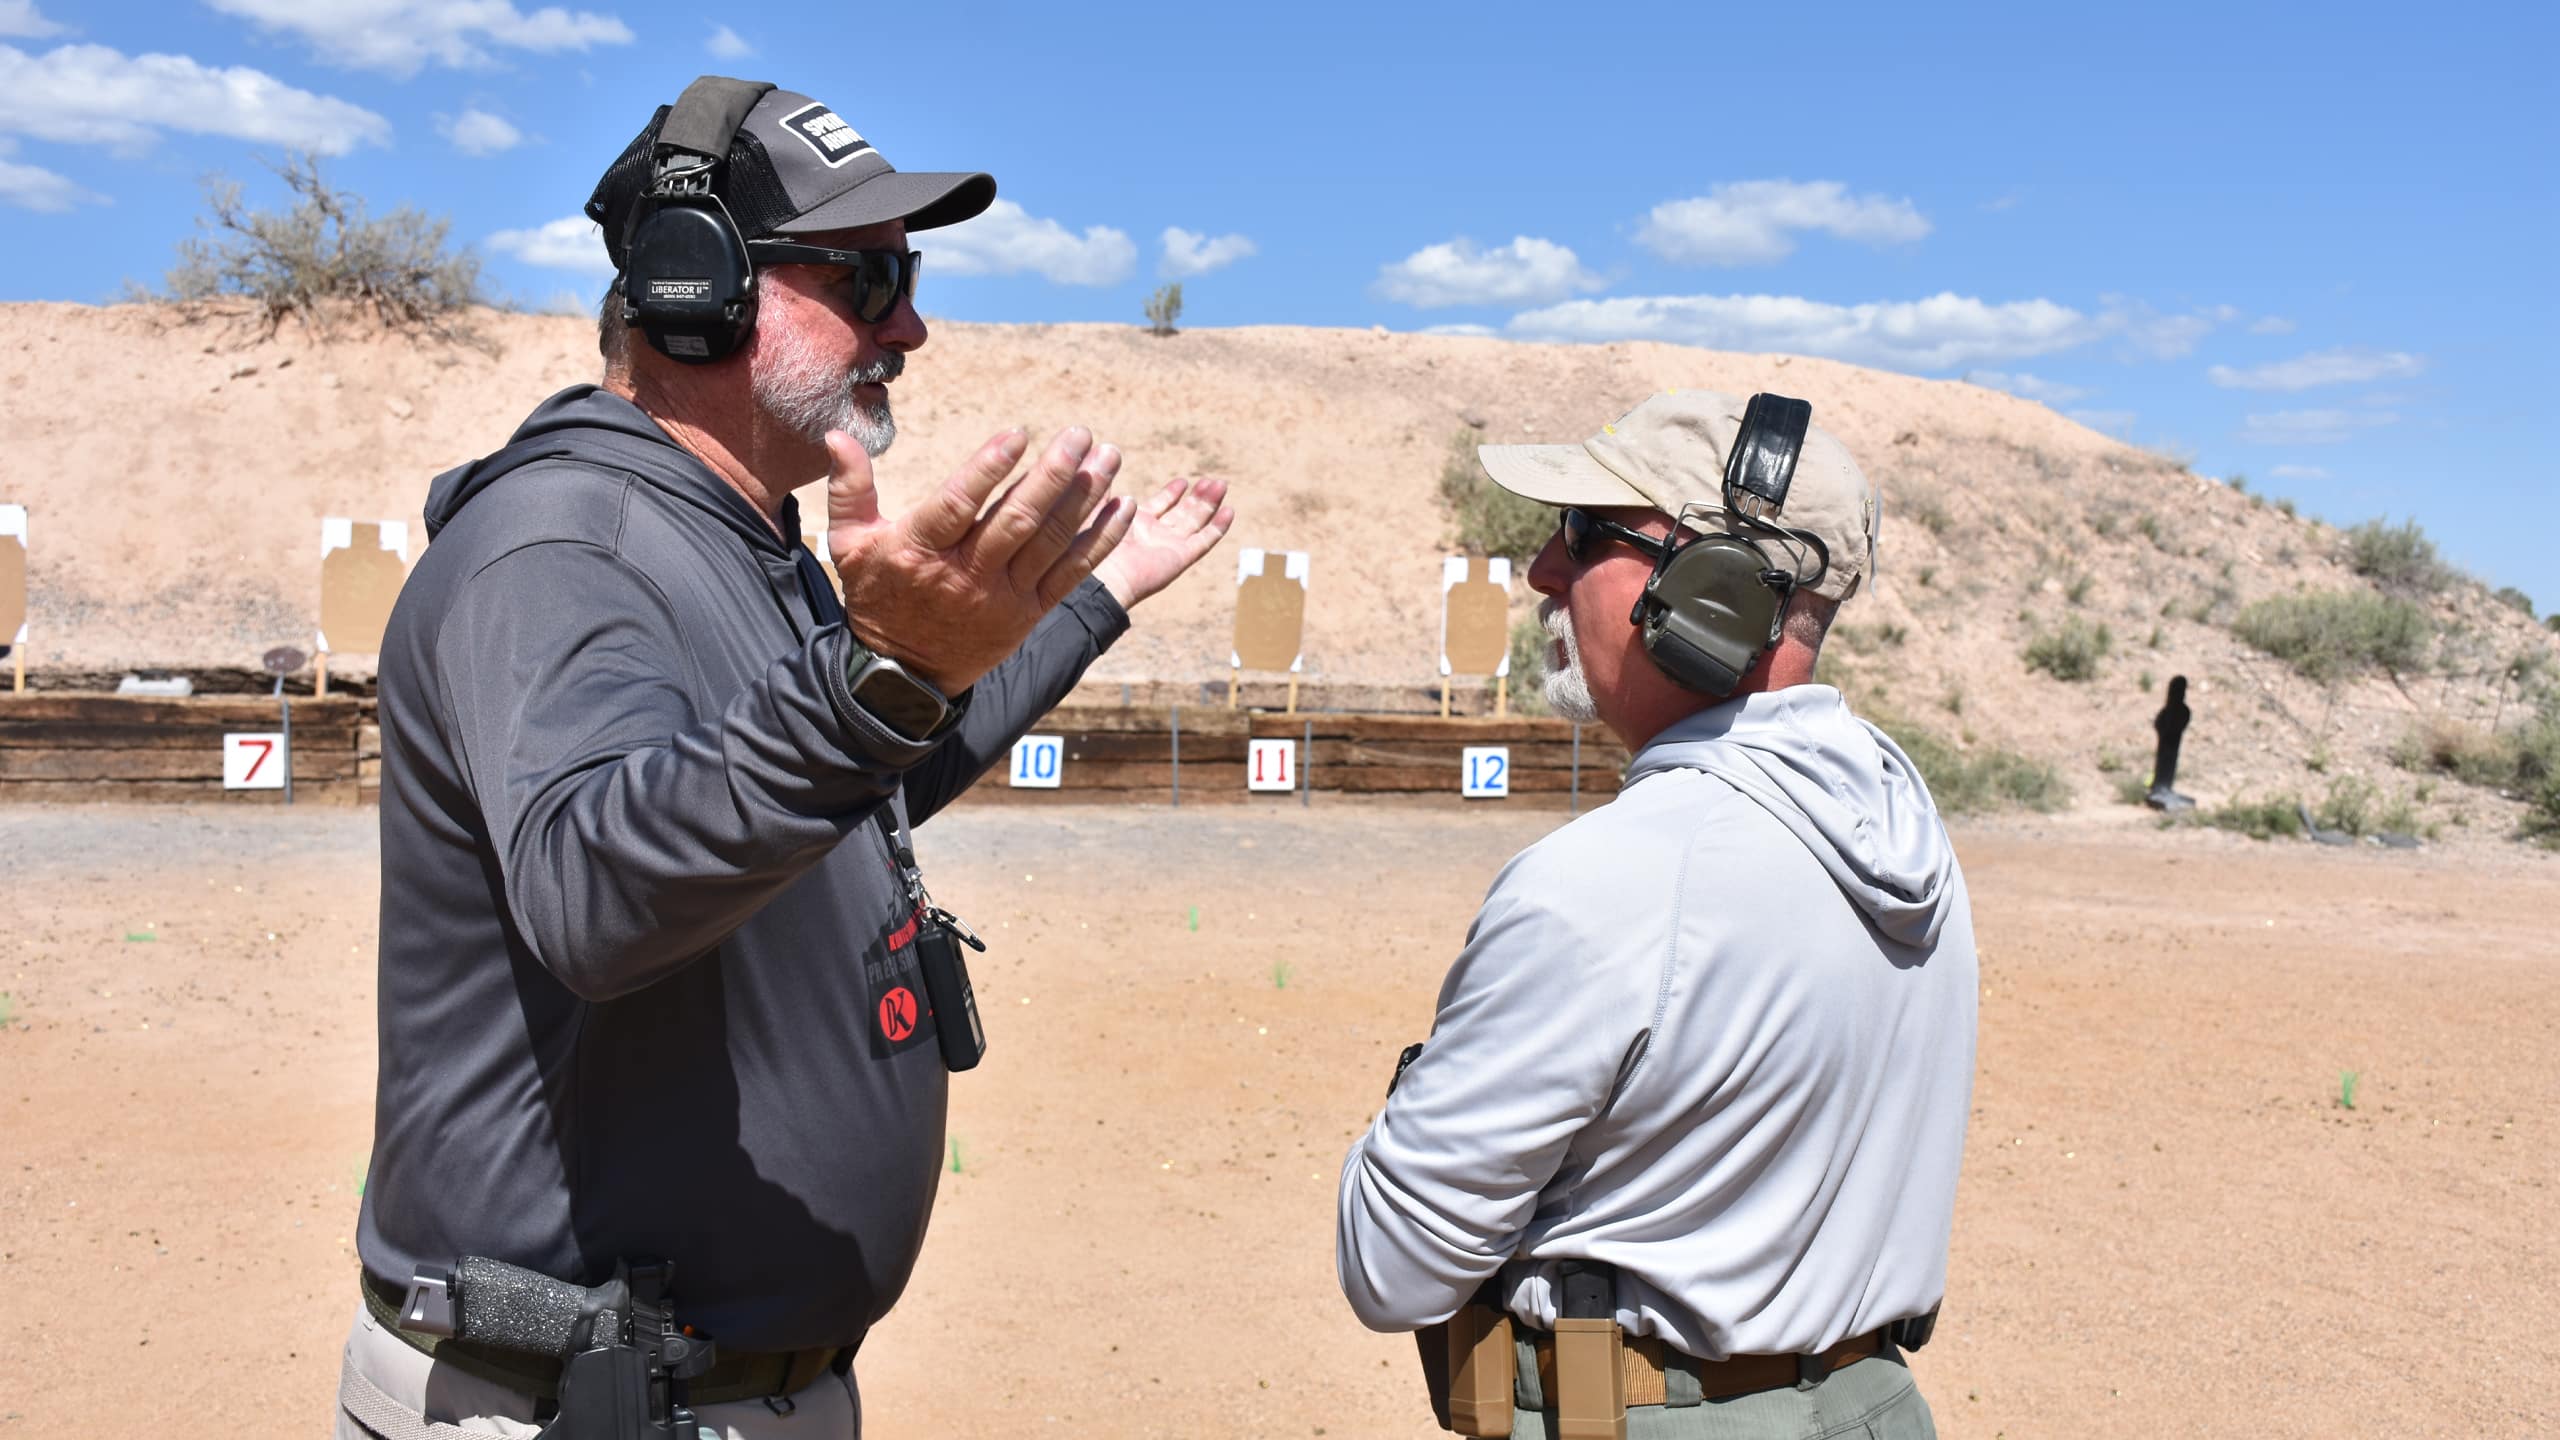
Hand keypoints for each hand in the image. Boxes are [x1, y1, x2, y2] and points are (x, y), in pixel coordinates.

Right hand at [826, 425, 1132, 693]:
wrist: (905, 675)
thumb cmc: (878, 596)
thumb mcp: (850, 544)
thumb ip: (850, 488)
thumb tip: (836, 434)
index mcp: (921, 550)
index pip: (959, 504)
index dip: (989, 469)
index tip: (1018, 434)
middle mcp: (965, 575)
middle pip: (1016, 521)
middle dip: (1053, 475)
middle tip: (1080, 434)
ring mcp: (1002, 597)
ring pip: (1050, 543)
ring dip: (1084, 499)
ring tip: (1108, 457)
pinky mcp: (1029, 613)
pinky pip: (1071, 574)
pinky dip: (1100, 541)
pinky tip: (1122, 507)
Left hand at [1094, 475, 1236, 608]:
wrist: (1101, 575)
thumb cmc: (1091, 545)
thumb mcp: (1096, 507)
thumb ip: (1103, 486)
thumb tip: (1100, 459)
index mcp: (1136, 523)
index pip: (1161, 506)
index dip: (1173, 493)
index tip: (1183, 481)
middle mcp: (1156, 535)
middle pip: (1184, 513)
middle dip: (1199, 497)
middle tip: (1214, 481)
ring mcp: (1170, 547)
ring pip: (1197, 522)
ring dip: (1209, 504)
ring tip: (1221, 485)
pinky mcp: (1181, 558)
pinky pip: (1204, 541)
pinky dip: (1217, 527)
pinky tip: (1229, 511)